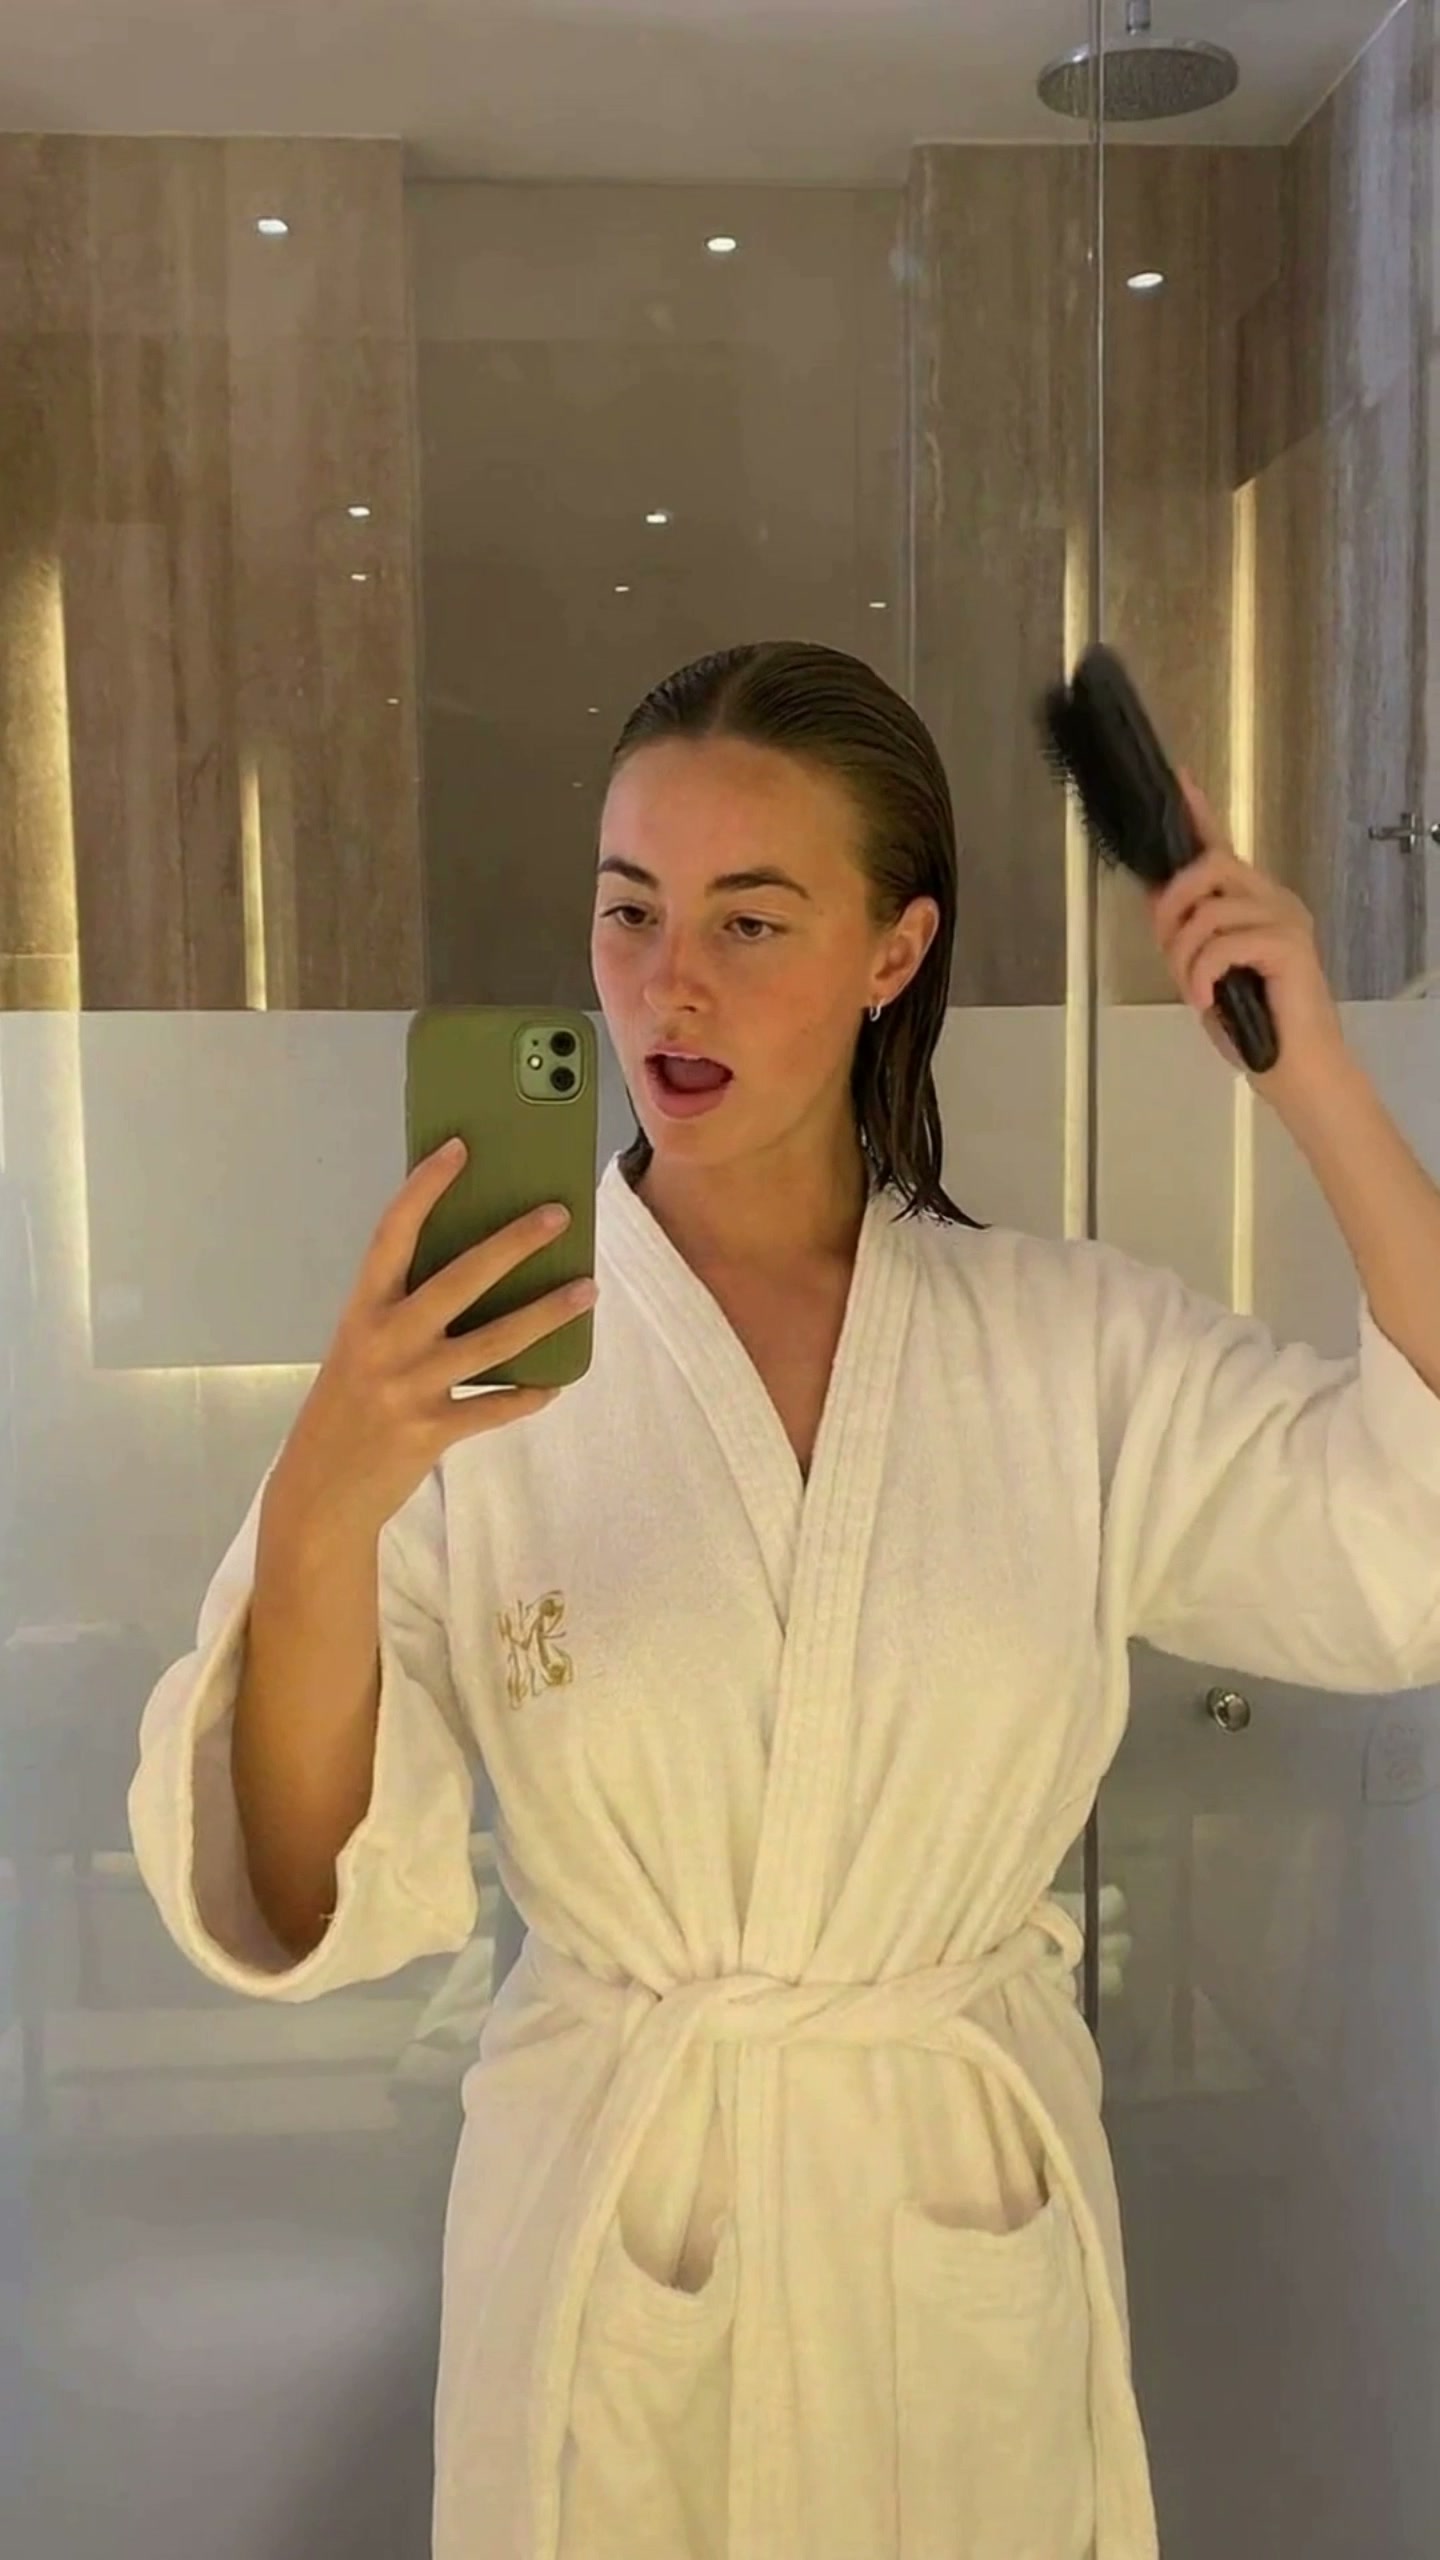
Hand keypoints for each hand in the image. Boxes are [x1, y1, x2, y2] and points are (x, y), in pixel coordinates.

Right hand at [263, 1142, 594, 1548]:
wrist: (319, 1492)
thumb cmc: (346, 1407)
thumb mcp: (360, 1348)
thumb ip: (402, 1311)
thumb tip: (478, 1269)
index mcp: (362, 1311)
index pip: (393, 1233)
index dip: (425, 1188)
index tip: (459, 1149)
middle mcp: (385, 1341)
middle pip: (459, 1278)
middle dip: (513, 1243)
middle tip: (558, 1213)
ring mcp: (409, 1387)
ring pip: (493, 1341)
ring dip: (546, 1313)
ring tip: (586, 1290)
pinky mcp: (432, 1430)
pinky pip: (495, 1406)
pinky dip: (529, 1394)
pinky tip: (557, 1381)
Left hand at [1144, 773, 1348, 1106]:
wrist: (1297, 1070)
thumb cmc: (1256, 1028)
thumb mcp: (1205, 973)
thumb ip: (1187, 935)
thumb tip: (1156, 901)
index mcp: (1257, 903)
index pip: (1222, 848)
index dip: (1198, 815)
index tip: (1179, 782)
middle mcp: (1275, 901)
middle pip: (1211, 864)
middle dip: (1172, 901)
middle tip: (1165, 945)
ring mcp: (1285, 920)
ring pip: (1210, 909)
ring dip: (1184, 952)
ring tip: (1192, 987)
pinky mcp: (1288, 945)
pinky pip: (1223, 943)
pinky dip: (1201, 974)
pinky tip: (1205, 1001)